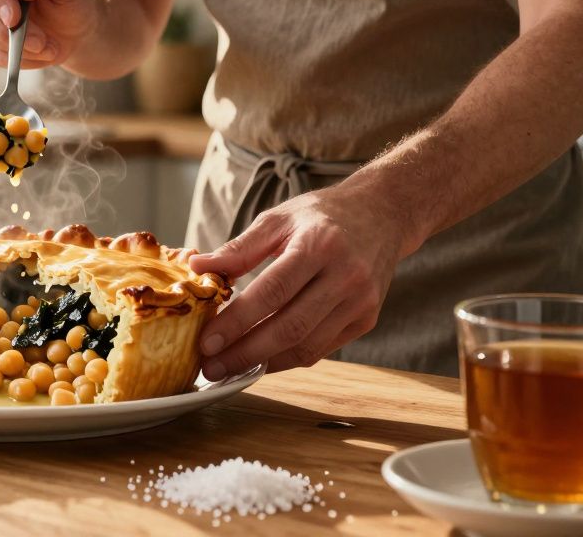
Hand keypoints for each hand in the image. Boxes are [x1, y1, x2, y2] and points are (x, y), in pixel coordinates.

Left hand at [190, 185, 415, 378]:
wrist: (383, 213)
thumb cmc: (324, 214)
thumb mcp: (279, 219)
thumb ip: (239, 248)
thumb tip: (199, 268)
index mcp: (320, 245)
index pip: (272, 292)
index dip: (237, 322)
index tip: (206, 342)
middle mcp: (346, 276)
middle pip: (290, 327)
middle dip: (245, 353)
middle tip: (210, 368)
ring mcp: (360, 301)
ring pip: (307, 346)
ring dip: (264, 363)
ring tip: (229, 369)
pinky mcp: (367, 319)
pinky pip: (321, 348)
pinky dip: (287, 358)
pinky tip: (260, 360)